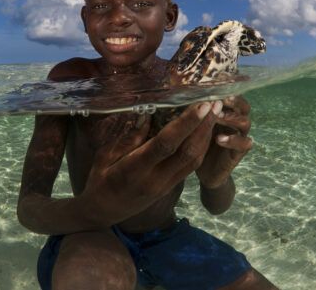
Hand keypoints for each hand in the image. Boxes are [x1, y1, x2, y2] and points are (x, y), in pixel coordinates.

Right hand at [80, 102, 216, 226]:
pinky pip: (191, 166)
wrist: (104, 213)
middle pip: (187, 152)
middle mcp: (155, 179)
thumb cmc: (100, 180)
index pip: (165, 144)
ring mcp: (165, 185)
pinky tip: (206, 131)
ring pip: (194, 160)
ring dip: (206, 135)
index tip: (201, 105)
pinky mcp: (171, 187)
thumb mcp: (104, 157)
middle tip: (216, 102)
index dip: (185, 124)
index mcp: (134, 170)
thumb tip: (148, 115)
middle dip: (204, 126)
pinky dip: (202, 147)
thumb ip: (127, 138)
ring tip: (216, 112)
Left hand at [196, 96, 252, 188]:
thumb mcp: (194, 127)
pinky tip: (219, 139)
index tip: (214, 89)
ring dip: (232, 118)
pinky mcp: (240, 151)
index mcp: (225, 113)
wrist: (205, 171)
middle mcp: (235, 122)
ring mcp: (239, 136)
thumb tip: (188, 96)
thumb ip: (196, 113)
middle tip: (220, 101)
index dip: (227, 91)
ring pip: (246, 122)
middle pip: (244, 106)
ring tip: (217, 118)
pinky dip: (233, 140)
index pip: (232, 97)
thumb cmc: (198, 144)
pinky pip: (245, 143)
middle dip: (234, 102)